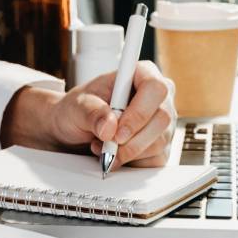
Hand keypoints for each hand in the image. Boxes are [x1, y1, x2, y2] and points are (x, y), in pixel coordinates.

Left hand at [2, 61, 175, 168]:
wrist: (75, 128)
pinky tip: (116, 155)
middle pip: (162, 119)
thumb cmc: (79, 109)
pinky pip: (156, 159)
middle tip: (107, 146)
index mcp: (141, 74)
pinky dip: (132, 162)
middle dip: (132, 140)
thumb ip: (92, 112)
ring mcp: (163, 122)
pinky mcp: (161, 144)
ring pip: (160, 142)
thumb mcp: (76, 106)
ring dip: (128, 152)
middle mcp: (158, 97)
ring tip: (104, 147)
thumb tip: (110, 127)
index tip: (118, 133)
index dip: (139, 113)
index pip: (155, 88)